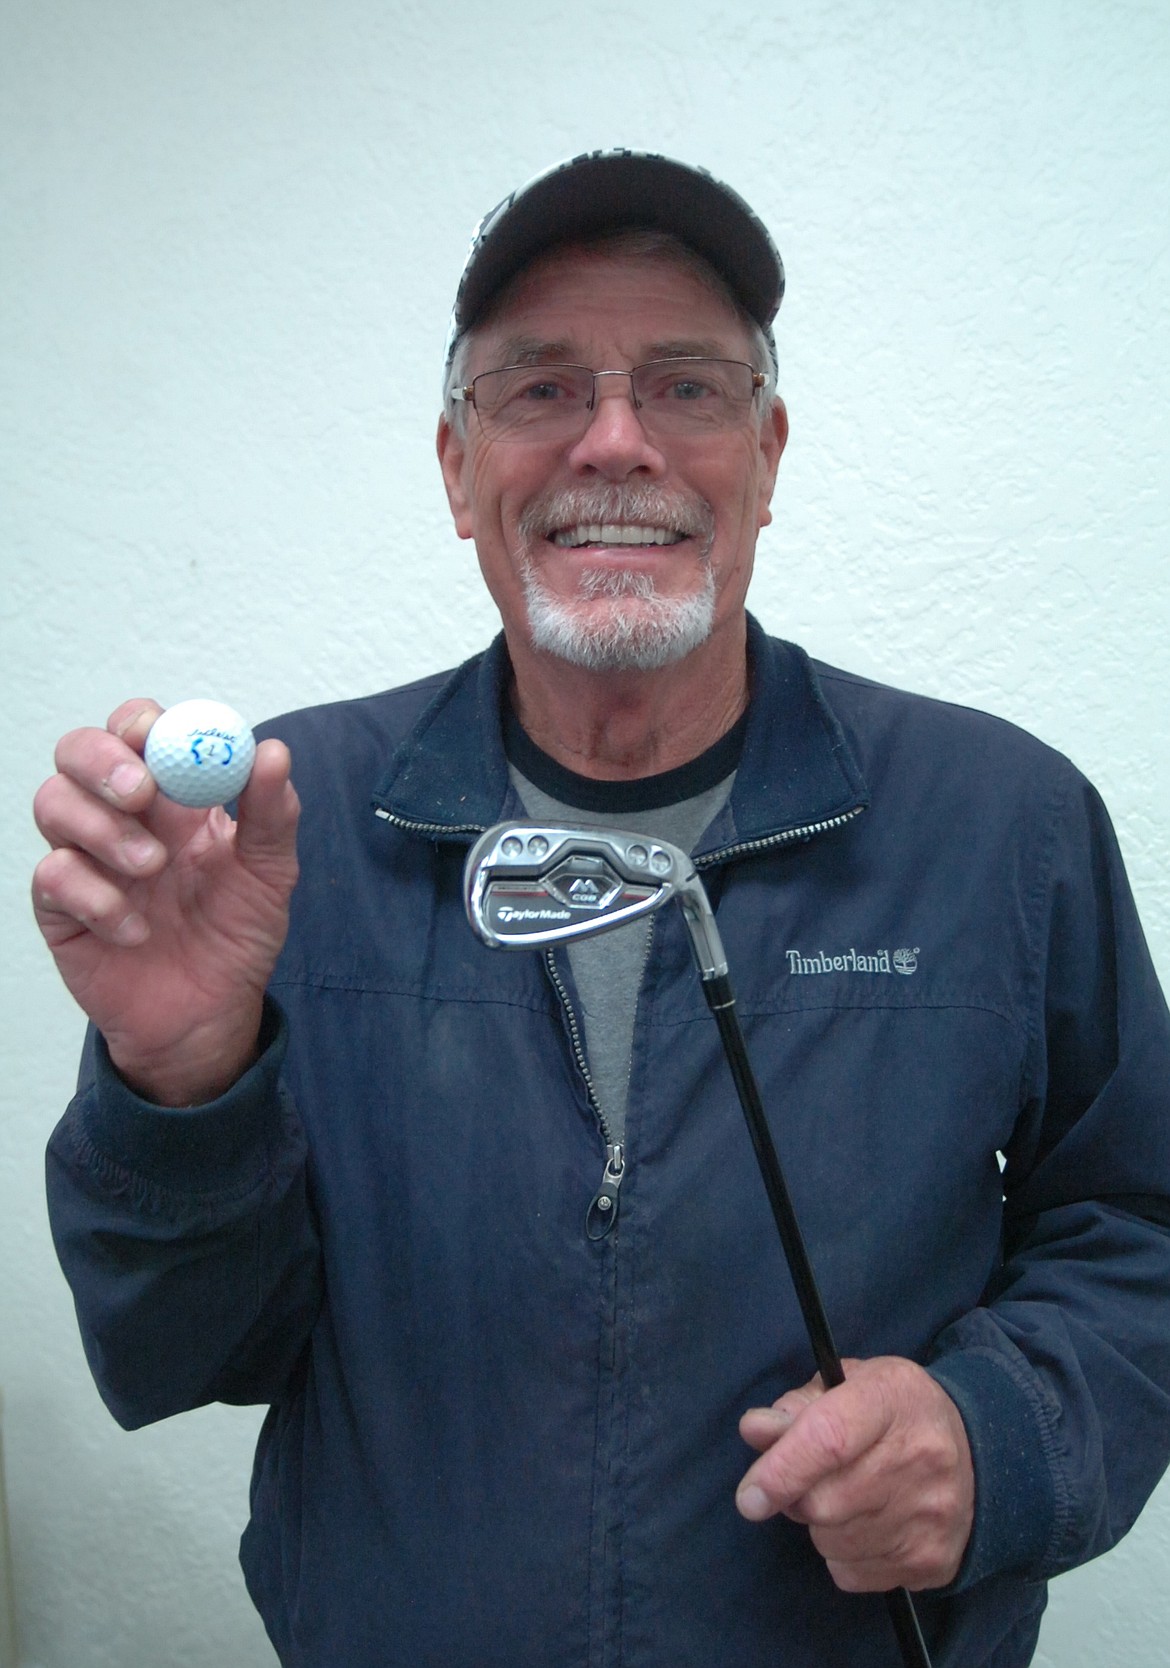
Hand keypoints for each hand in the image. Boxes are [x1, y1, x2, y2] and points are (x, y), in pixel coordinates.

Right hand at [33, 698, 299, 1105]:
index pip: (136, 730)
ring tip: (153, 869)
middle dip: (103, 761)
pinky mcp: (61, 909)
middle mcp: (121, 816)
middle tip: (142, 794)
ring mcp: (86, 858)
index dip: (138, 722)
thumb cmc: (237, 935)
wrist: (211, 1014)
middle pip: (78, 752)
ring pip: (52, 803)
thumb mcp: (270, 874)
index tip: (155, 735)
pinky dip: (95, 897)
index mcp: (172, 795)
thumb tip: (273, 752)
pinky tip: (135, 929)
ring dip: (101, 828)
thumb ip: (272, 815)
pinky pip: (52, 878)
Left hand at [736, 1356, 973, 1592]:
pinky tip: (866, 1524)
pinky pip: (851, 1573)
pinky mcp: (932, 1561)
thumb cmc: (894, 1412)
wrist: (980, 1454)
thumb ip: (796, 1408)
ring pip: (833, 1542)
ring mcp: (931, 1514)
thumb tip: (755, 1429)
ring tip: (844, 1497)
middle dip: (797, 1498)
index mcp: (892, 1397)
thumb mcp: (848, 1386)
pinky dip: (842, 1555)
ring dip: (819, 1526)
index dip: (782, 1469)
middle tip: (806, 1481)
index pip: (830, 1438)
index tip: (749, 1497)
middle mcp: (921, 1456)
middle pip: (825, 1502)